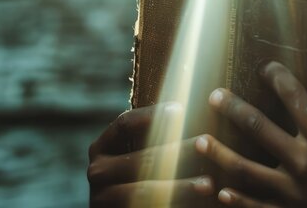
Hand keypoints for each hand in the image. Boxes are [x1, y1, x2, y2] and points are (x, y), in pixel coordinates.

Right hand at [87, 103, 214, 206]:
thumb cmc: (146, 175)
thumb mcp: (146, 154)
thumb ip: (160, 136)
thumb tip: (194, 110)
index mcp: (103, 147)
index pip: (125, 124)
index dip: (152, 115)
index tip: (181, 109)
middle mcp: (98, 171)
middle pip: (141, 157)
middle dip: (178, 151)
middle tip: (205, 144)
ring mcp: (102, 198)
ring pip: (144, 190)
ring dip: (180, 186)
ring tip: (208, 184)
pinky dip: (175, 205)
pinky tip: (199, 203)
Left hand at [196, 61, 306, 207]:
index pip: (298, 100)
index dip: (280, 79)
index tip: (267, 67)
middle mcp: (303, 164)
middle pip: (259, 128)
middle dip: (234, 109)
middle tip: (215, 96)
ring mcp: (291, 194)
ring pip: (245, 169)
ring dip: (219, 154)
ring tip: (198, 142)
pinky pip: (254, 207)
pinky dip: (235, 200)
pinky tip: (218, 191)